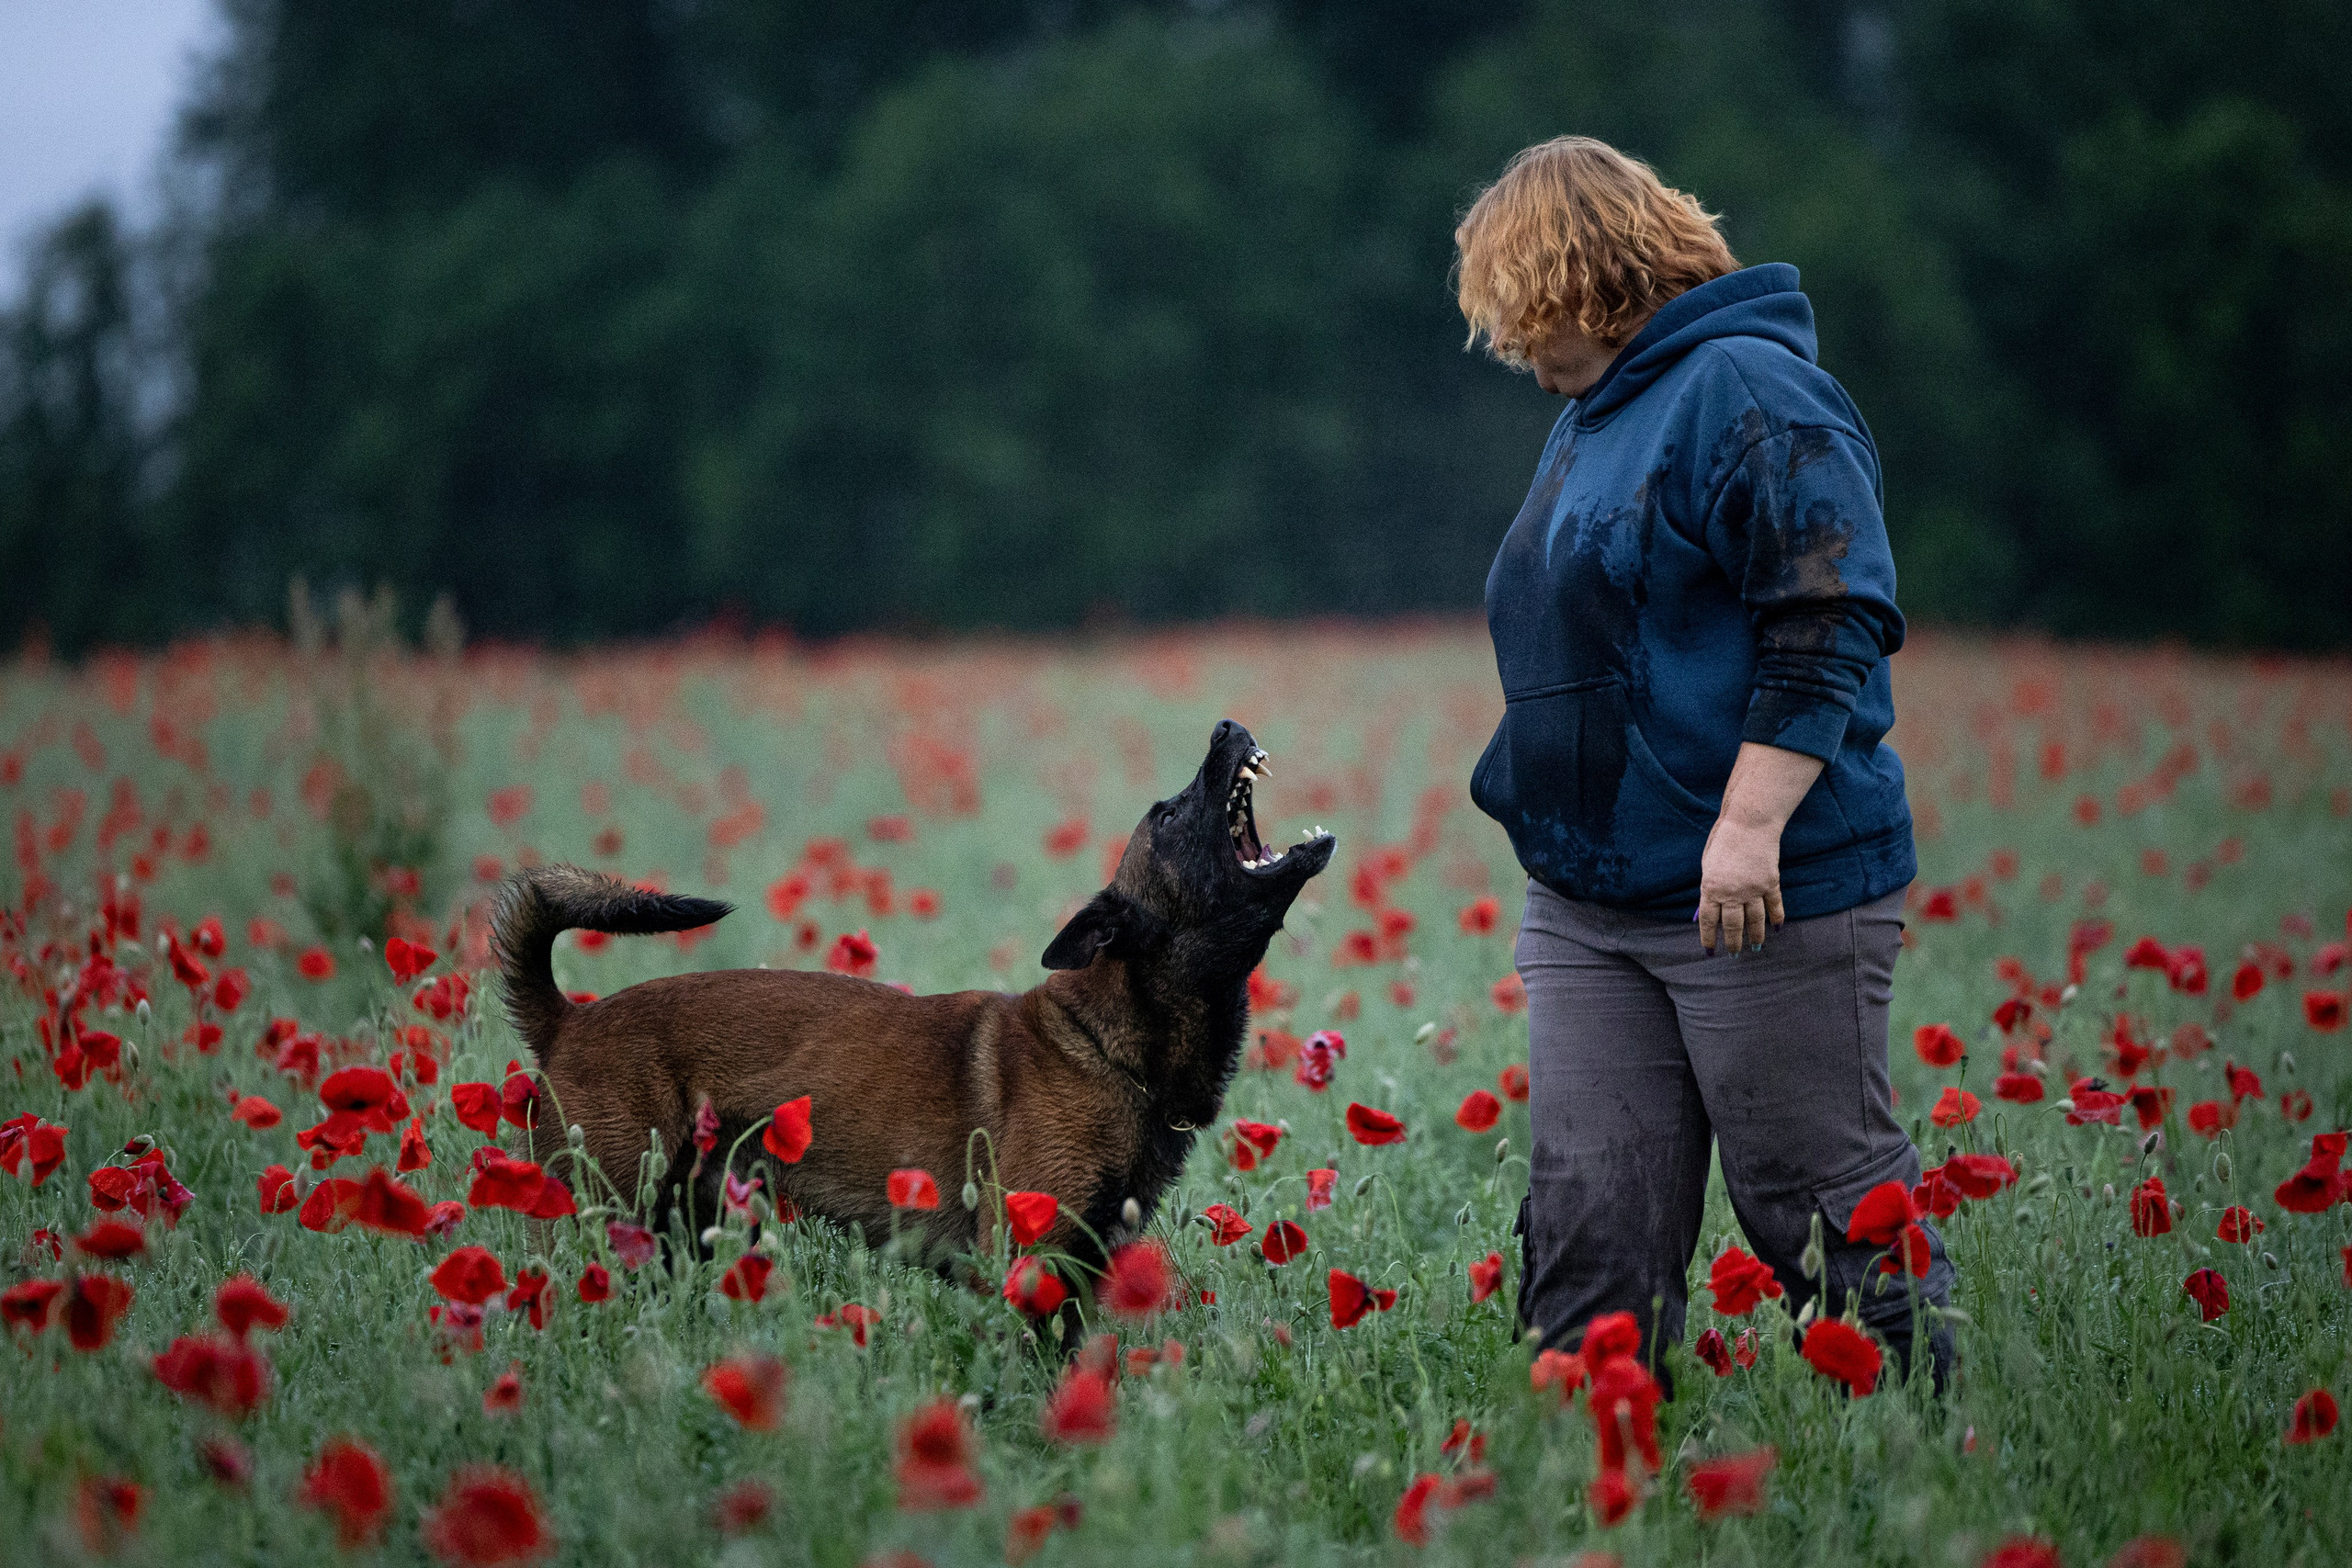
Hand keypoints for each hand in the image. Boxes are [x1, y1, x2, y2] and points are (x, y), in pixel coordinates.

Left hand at [1697, 816, 1784, 954]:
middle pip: (1733, 925)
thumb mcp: (1708, 864)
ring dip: (1756, 935)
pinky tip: (1777, 928)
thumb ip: (1710, 887)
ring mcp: (1753, 889)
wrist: (1749, 824)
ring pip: (1755, 920)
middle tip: (1735, 954)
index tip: (1711, 951)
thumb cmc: (1723, 841)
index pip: (1709, 920)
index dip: (1709, 938)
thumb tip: (1709, 909)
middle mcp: (1732, 893)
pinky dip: (1776, 917)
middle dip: (1734, 942)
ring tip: (1756, 946)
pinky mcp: (1770, 883)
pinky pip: (1774, 905)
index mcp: (1711, 888)